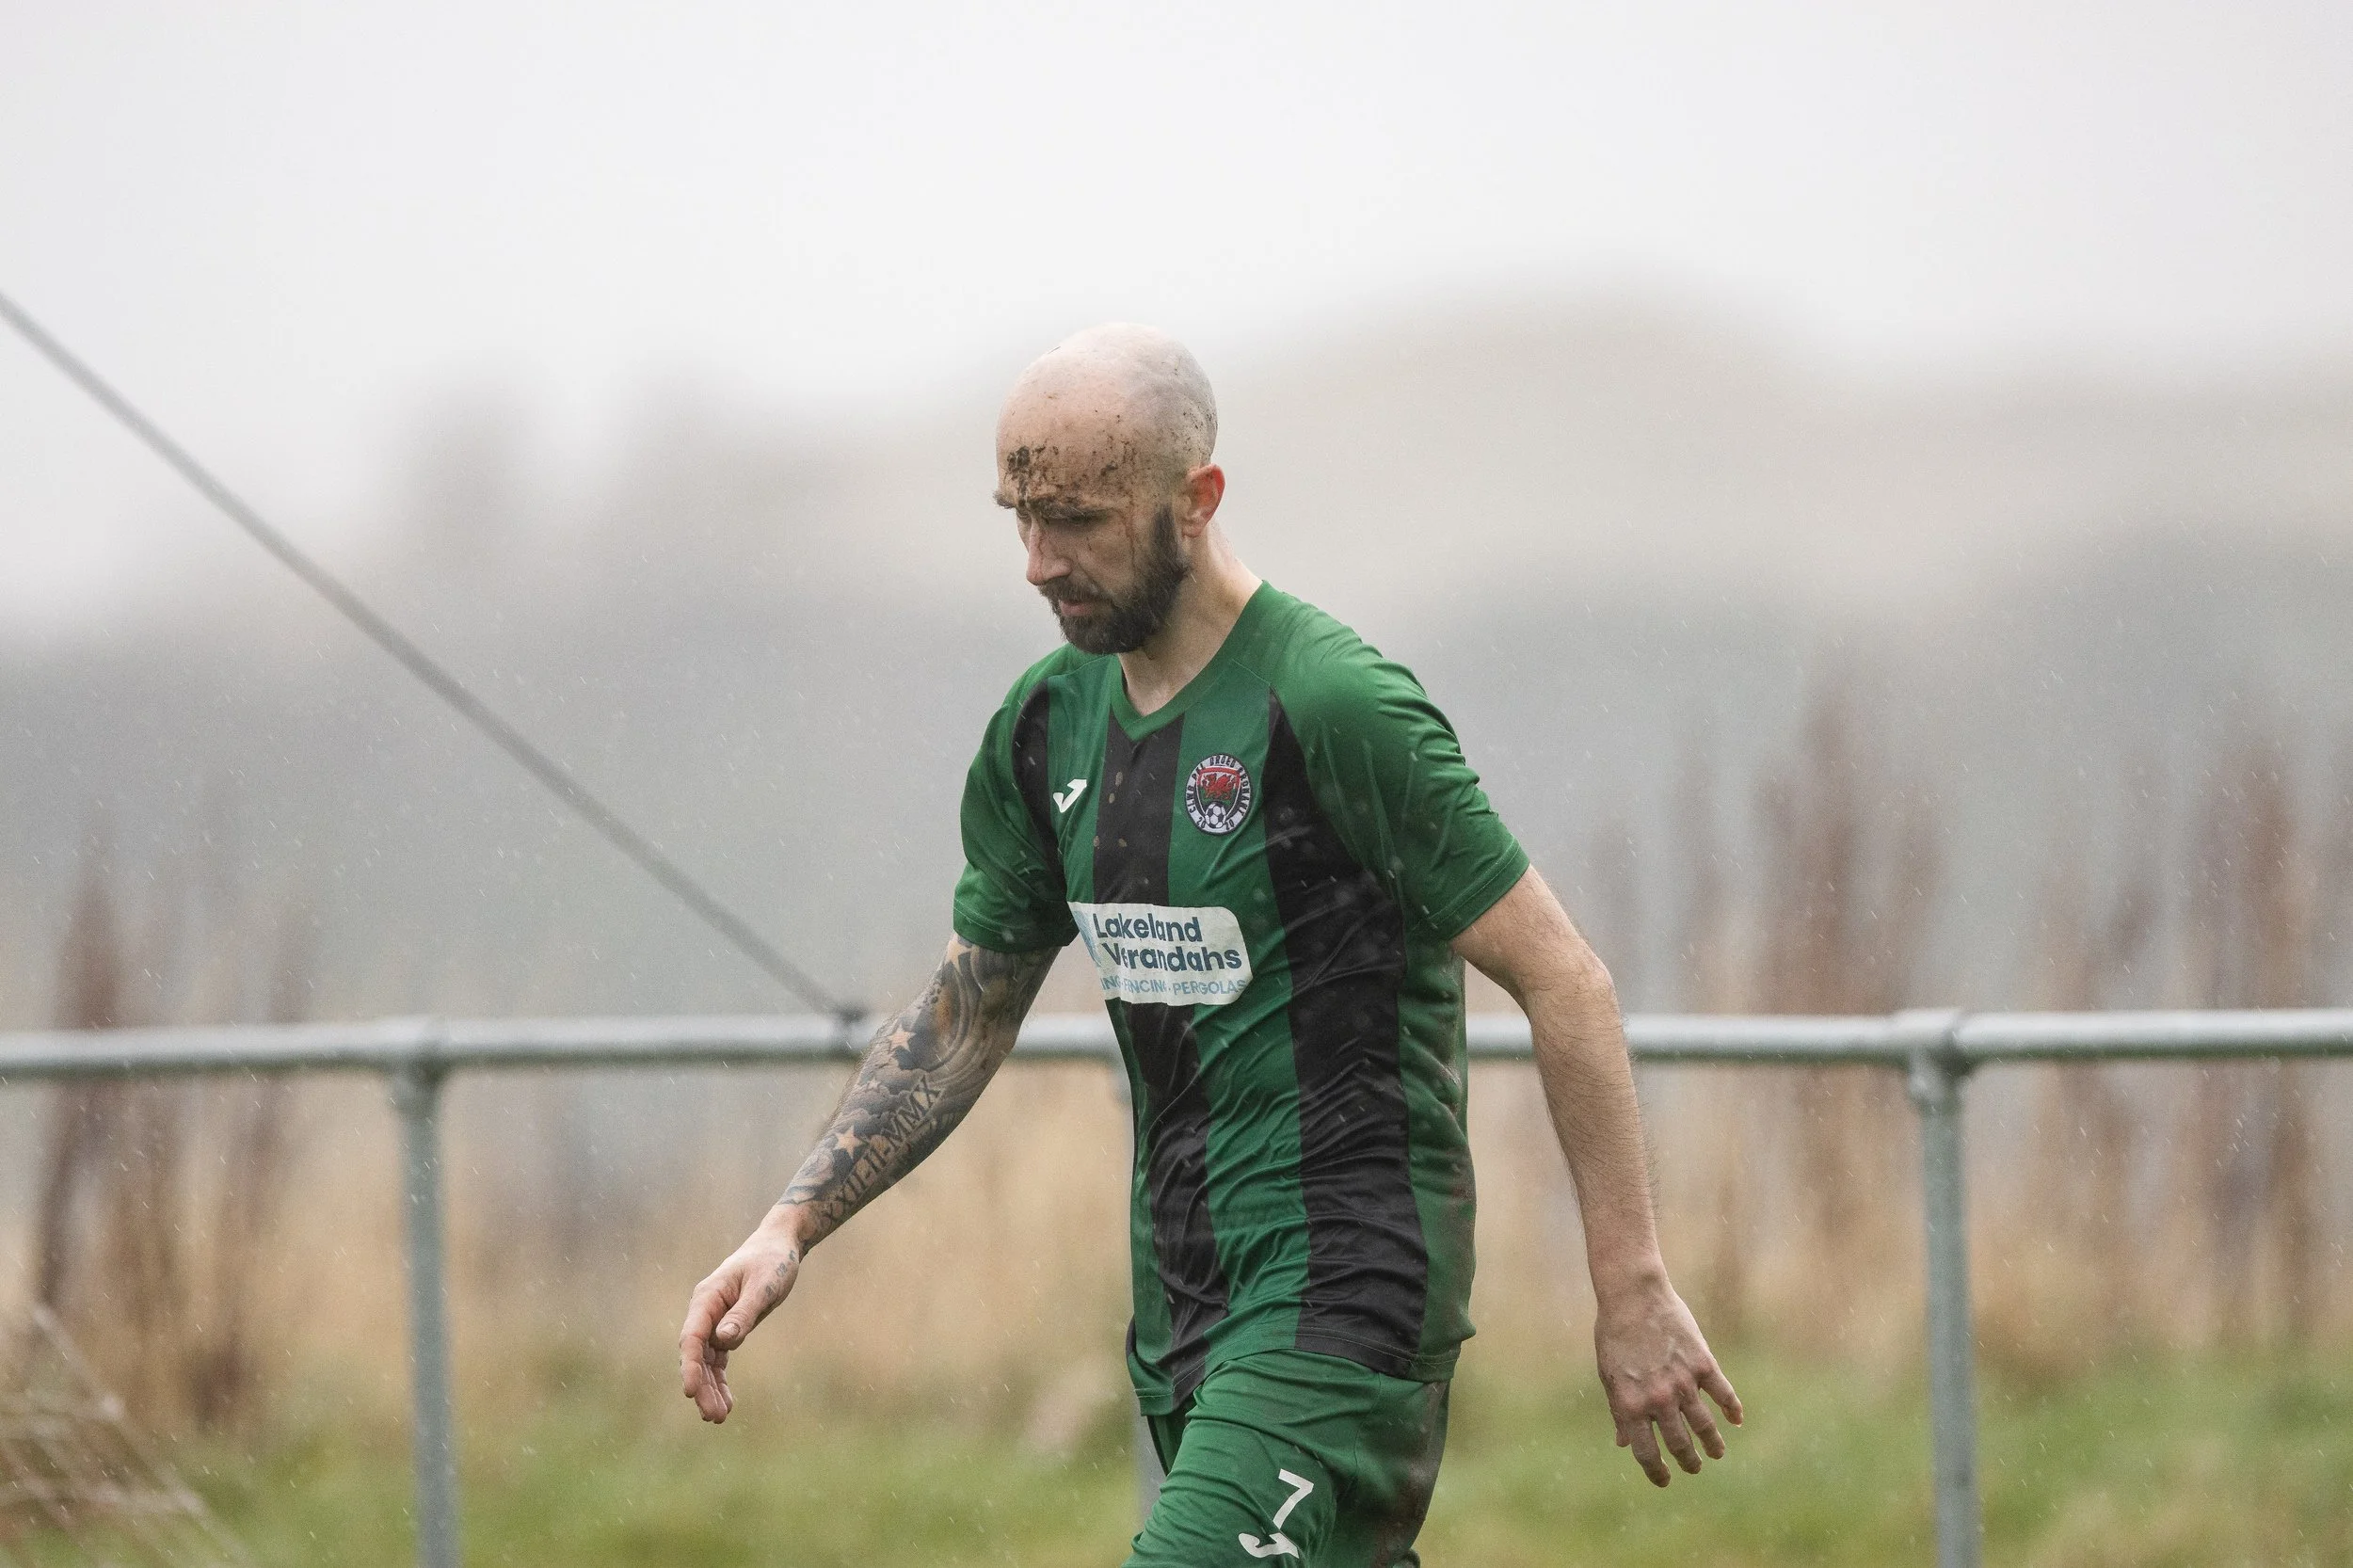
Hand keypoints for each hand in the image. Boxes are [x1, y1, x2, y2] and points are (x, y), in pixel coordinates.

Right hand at [679, 1216, 803, 1423]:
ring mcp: (714, 1321)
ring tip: (718, 1418)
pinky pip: (719, 1359)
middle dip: (702, 1387)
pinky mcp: (727, 1328)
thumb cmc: (773, 1261)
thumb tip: (723, 1341)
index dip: (690, 1366)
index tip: (690, 1391)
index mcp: (707, 1298)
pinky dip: (720, 1380)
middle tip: (713, 1416)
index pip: (692, 1337)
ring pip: (706, 1362)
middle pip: (696, 1355)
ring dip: (710, 1388)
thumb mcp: (764, 1286)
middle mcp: (705, 1311)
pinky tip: (726, 1402)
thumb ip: (744, 1313)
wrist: (780, 1246)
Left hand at [1593, 1273, 1742, 1485]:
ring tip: (1717, 1453)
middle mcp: (1658, 1399)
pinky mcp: (1703, 1364)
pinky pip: (1723, 1394)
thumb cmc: (1615, 1335)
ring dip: (1712, 1444)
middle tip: (1694, 1468)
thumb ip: (1619, 1410)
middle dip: (1688, 1461)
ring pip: (1704, 1426)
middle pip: (1679, 1444)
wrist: (1633, 1295)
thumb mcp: (1609, 1376)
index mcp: (1629, 1405)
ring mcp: (1683, 1383)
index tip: (1664, 1480)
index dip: (1656, 1472)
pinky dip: (1732, 1410)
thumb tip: (1623, 1443)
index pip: (1646, 1452)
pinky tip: (1736, 1420)